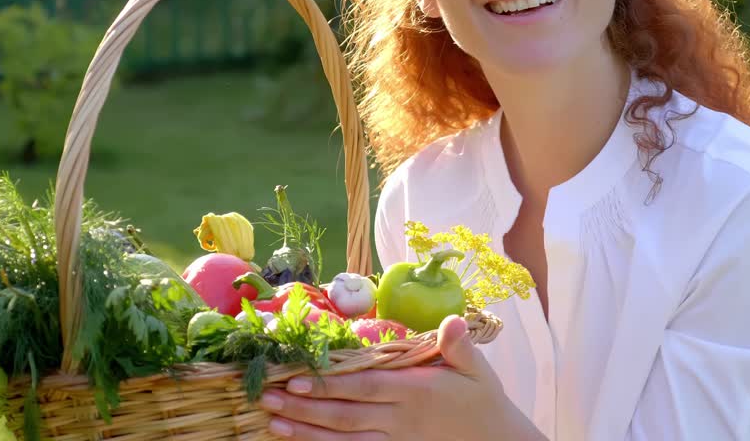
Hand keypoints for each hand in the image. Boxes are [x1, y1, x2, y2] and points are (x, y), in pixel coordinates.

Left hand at [258, 315, 541, 439]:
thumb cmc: (481, 398)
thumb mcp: (477, 369)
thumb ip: (459, 346)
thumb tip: (452, 321)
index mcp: (417, 391)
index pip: (366, 387)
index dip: (331, 385)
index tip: (298, 379)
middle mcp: (401, 420)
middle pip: (346, 416)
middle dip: (306, 408)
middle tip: (268, 398)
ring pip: (345, 440)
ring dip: (307, 432)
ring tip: (274, 422)